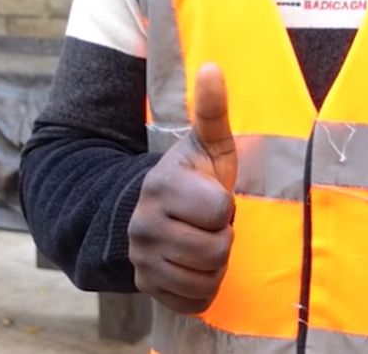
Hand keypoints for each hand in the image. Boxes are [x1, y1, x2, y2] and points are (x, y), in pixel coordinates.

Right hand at [128, 63, 238, 313]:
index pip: (219, 212)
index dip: (225, 207)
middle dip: (222, 237)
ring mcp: (142, 260)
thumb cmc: (192, 176)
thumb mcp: (207, 145)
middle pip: (216, 250)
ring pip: (206, 278)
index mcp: (162, 187)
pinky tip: (194, 265)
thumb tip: (213, 66)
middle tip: (207, 223)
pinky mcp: (146, 287)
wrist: (154, 212)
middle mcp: (144, 226)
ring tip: (202, 241)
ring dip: (214, 264)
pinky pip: (194, 301)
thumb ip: (212, 110)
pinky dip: (202, 288)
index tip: (211, 197)